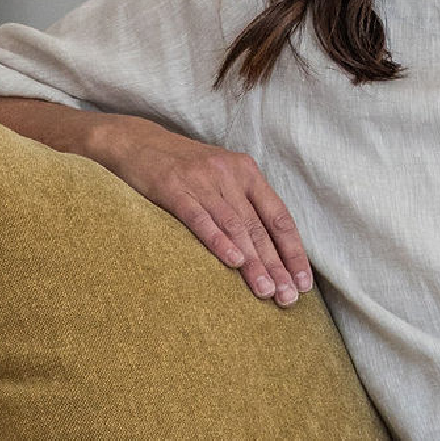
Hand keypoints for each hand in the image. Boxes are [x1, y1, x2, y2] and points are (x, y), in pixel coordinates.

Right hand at [89, 115, 312, 304]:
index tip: (304, 282)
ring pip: (235, 226)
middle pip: (260, 227)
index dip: (293, 251)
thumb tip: (271, 249)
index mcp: (247, 172)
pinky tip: (234, 262)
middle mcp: (230, 174)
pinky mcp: (173, 188)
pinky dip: (219, 241)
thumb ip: (244, 203)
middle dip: (277, 266)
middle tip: (288, 298)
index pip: (279, 216)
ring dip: (254, 262)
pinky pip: (200, 218)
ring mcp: (202, 180)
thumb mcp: (221, 176)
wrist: (135, 142)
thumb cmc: (183, 167)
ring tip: (266, 290)